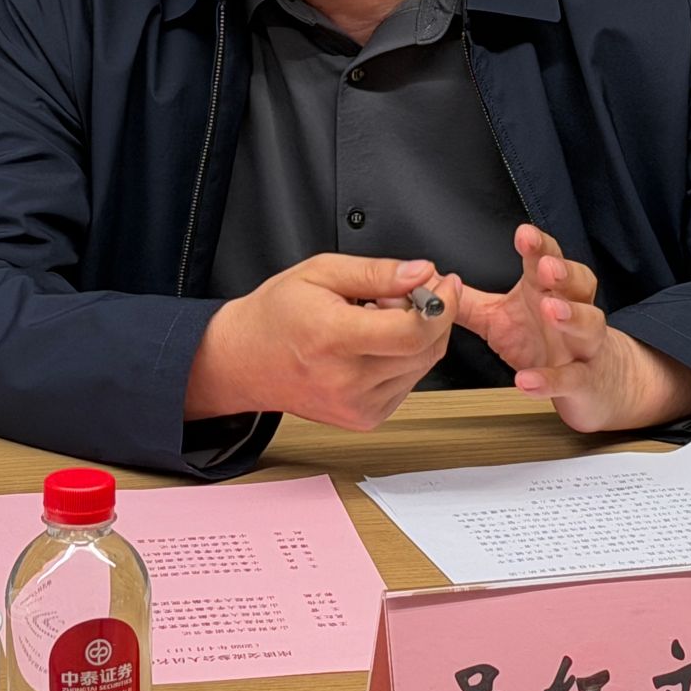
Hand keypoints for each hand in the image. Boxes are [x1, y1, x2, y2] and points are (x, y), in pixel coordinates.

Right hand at [187, 255, 459, 430]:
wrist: (244, 362)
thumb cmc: (276, 315)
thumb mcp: (320, 272)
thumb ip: (376, 272)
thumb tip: (422, 273)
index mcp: (333, 338)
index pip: (412, 331)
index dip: (442, 305)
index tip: (446, 283)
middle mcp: (346, 380)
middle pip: (425, 349)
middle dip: (435, 314)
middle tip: (415, 290)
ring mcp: (357, 406)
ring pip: (422, 366)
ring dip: (420, 336)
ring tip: (383, 316)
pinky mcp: (364, 419)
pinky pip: (408, 383)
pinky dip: (405, 358)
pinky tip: (378, 342)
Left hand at [452, 224, 690, 431]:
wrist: (597, 384)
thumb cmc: (545, 343)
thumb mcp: (499, 319)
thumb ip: (466, 302)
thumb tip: (431, 282)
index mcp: (548, 291)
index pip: (549, 260)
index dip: (540, 246)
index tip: (524, 235)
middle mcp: (572, 312)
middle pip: (578, 283)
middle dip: (563, 272)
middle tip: (547, 267)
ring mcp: (583, 347)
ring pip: (589, 324)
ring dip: (572, 315)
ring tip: (552, 309)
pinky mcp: (585, 382)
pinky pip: (571, 379)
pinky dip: (550, 380)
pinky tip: (527, 381)